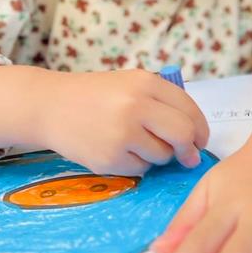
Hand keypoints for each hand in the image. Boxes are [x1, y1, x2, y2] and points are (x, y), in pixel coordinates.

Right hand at [0, 65, 208, 174]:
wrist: (50, 106)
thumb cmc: (98, 96)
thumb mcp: (131, 84)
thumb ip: (164, 105)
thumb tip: (195, 141)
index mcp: (145, 83)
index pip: (189, 110)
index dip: (201, 130)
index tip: (200, 140)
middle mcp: (135, 106)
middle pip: (183, 135)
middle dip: (189, 148)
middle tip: (186, 155)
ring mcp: (122, 134)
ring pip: (162, 156)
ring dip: (158, 155)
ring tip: (134, 141)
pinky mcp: (109, 159)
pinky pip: (141, 169)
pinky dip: (136, 164)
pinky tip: (117, 149)